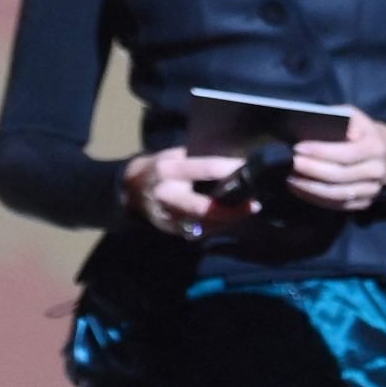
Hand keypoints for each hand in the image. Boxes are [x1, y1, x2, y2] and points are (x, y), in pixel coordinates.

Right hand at [121, 148, 255, 241]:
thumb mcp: (174, 155)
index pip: (204, 168)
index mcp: (168, 170)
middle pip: (204, 207)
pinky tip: (232, 218)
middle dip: (231, 209)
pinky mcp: (172, 231)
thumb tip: (231, 159)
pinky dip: (218, 225)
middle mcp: (167, 195)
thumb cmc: (160, 166)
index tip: (246, 166)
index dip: (228, 169)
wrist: (131, 190)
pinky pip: (201, 231)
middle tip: (254, 204)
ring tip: (248, 209)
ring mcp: (169, 217)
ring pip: (205, 224)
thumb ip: (197, 158)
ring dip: (230, 219)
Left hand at [289, 111, 385, 213]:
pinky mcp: (364, 203)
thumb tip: (321, 129)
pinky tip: (299, 189)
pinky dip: (315, 198)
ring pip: (337, 194)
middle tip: (291, 163)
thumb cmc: (363, 131)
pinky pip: (337, 205)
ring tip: (291, 178)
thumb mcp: (355, 116)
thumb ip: (340, 118)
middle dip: (312, 170)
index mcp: (375, 148)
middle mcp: (377, 172)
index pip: (346, 153)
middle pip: (340, 175)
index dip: (321, 152)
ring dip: (310, 188)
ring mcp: (372, 191)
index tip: (298, 148)